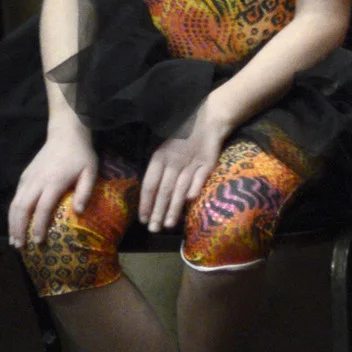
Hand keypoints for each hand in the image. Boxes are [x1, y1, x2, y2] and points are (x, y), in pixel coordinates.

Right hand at [9, 130, 98, 249]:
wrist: (65, 134)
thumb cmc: (81, 155)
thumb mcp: (90, 171)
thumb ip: (85, 191)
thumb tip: (79, 212)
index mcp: (54, 181)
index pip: (43, 208)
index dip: (39, 226)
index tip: (38, 242)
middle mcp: (36, 181)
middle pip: (23, 209)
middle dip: (20, 229)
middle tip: (21, 246)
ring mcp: (27, 179)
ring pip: (15, 205)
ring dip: (12, 224)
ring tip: (15, 241)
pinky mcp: (24, 177)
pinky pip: (15, 198)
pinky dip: (12, 213)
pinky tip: (15, 224)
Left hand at [139, 112, 230, 232]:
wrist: (207, 121)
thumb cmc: (182, 138)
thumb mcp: (164, 150)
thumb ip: (159, 172)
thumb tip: (151, 196)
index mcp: (159, 158)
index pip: (149, 185)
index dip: (146, 204)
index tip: (143, 220)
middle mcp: (173, 162)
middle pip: (163, 190)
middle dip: (157, 212)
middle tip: (154, 229)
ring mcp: (191, 163)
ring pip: (179, 188)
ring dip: (173, 207)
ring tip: (168, 224)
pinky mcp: (207, 163)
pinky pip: (199, 178)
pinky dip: (194, 188)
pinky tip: (189, 201)